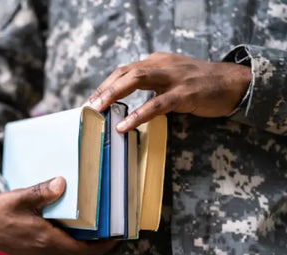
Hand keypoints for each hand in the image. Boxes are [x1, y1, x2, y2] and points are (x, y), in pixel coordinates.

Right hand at [0, 177, 117, 254]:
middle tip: (113, 231)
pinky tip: (77, 234)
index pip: (84, 251)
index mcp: (46, 240)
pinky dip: (73, 248)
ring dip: (86, 248)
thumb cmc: (0, 212)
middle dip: (99, 246)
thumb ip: (42, 192)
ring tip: (99, 232)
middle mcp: (46, 254)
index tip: (118, 236)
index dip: (104, 246)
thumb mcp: (20, 198)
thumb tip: (62, 182)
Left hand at [86, 52, 251, 131]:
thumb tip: (127, 100)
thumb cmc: (200, 83)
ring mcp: (173, 77)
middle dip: (104, 89)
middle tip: (90, 106)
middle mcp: (161, 64)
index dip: (106, 85)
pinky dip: (138, 114)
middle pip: (125, 72)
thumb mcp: (172, 77)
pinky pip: (157, 104)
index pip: (124, 70)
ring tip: (99, 110)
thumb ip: (151, 84)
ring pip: (137, 80)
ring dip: (114, 94)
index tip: (92, 100)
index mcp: (156, 61)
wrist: (233, 82)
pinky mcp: (185, 93)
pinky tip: (125, 125)